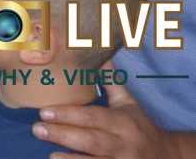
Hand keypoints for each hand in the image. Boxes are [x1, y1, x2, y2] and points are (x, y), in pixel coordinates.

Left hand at [34, 79, 180, 158]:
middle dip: (64, 134)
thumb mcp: (128, 104)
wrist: (166, 156)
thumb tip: (99, 55)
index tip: (45, 111)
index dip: (70, 115)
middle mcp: (123, 143)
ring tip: (49, 153)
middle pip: (92, 140)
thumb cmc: (140, 127)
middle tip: (37, 128)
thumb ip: (111, 82)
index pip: (94, 117)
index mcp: (123, 122)